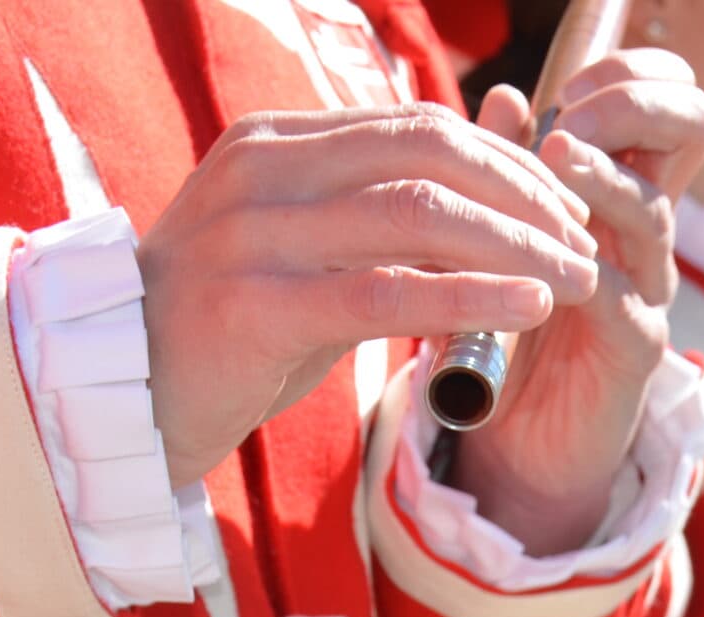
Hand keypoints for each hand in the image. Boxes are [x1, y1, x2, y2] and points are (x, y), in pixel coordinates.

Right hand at [140, 104, 599, 487]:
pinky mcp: (254, 305)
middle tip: (584, 242)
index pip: (418, 127)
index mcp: (277, 144)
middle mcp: (262, 171)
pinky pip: (384, 292)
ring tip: (576, 278)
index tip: (563, 209)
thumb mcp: (304, 257)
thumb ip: (374, 224)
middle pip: (428, 156)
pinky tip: (526, 309)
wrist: (120, 401)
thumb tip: (481, 211)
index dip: (505, 163)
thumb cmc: (225, 334)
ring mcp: (253, 234)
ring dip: (514, 246)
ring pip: (416, 216)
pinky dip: (468, 296)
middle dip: (523, 197)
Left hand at [448, 51, 703, 551]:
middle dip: (636, 102)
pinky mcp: (636, 348)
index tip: (568, 90)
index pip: (664, 98)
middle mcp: (647, 228)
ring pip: (652, 207)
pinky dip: (583, 272)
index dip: (629, 73)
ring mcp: (649, 286)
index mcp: (620, 188)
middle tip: (573, 119)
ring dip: (603, 176)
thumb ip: (503, 171)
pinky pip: (623, 296)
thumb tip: (503, 95)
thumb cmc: (512, 328)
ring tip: (556, 156)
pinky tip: (546, 265)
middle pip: (691, 126)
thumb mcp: (497, 239)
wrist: (520, 439)